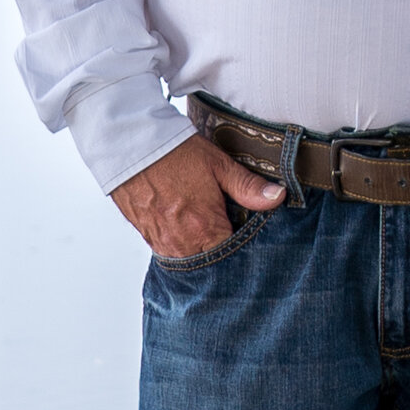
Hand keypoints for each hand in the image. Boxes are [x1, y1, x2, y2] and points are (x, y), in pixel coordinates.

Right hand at [112, 133, 286, 260]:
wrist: (130, 147)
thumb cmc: (175, 153)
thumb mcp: (218, 164)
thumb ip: (248, 186)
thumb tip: (278, 197)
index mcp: (204, 228)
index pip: (232, 257)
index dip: (244, 249)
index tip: (249, 236)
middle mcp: (181, 243)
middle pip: (211, 263)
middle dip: (223, 253)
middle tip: (231, 232)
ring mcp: (162, 242)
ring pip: (190, 260)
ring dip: (202, 250)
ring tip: (211, 230)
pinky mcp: (148, 237)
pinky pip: (171, 252)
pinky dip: (183, 245)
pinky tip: (190, 228)